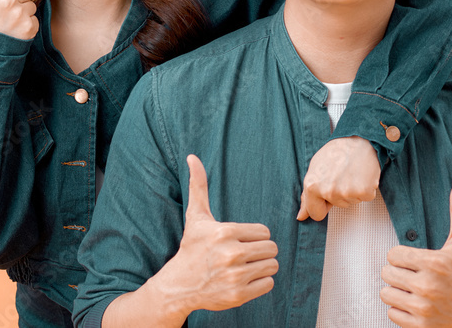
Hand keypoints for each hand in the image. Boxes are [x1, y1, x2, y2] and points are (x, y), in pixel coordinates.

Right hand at [0, 0, 37, 39]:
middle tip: (7, 12)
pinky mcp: (29, 27)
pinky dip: (27, 26)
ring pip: (31, 6)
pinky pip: (34, 20)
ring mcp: (19, 14)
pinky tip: (15, 31)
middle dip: (19, 0)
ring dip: (24, 13)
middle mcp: (8, 1)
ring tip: (9, 22)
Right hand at [155, 155, 277, 314]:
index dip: (255, 236)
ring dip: (262, 267)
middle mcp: (231, 254)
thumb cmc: (192, 248)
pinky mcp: (239, 295)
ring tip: (244, 267)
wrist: (179, 285)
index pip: (264, 232)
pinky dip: (260, 283)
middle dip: (261, 251)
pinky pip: (268, 284)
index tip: (240, 240)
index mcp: (225, 232)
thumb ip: (199, 186)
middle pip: (272, 248)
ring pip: (272, 266)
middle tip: (245, 254)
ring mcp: (235, 277)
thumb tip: (192, 157)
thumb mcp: (196, 217)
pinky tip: (244, 279)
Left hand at [297, 136, 378, 220]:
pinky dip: (365, 189)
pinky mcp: (363, 192)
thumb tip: (301, 216)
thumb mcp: (315, 169)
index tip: (328, 192)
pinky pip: (364, 198)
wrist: (359, 139)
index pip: (315, 213)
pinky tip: (361, 175)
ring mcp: (346, 193)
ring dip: (352, 190)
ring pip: (351, 202)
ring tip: (351, 173)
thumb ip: (307, 195)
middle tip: (342, 175)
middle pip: (337, 206)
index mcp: (312, 185)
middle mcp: (328, 191)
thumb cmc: (338, 151)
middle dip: (339, 194)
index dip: (323, 205)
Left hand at [379, 177, 451, 326]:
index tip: (415, 260)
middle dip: (398, 272)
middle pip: (386, 273)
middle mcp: (427, 287)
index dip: (402, 256)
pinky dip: (401, 310)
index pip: (393, 255)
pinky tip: (417, 304)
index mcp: (434, 263)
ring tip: (414, 289)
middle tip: (414, 274)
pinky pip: (392, 315)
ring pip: (386, 294)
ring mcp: (424, 310)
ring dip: (397, 291)